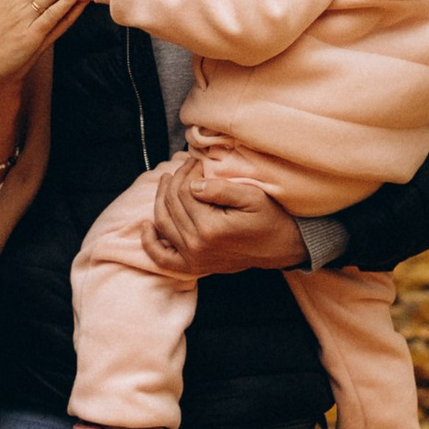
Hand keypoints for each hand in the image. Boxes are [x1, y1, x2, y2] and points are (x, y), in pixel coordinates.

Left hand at [142, 150, 305, 275]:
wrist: (282, 247)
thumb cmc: (269, 218)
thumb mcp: (252, 197)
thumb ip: (220, 189)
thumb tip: (192, 183)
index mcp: (210, 228)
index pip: (184, 192)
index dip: (187, 172)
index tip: (196, 161)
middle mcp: (197, 246)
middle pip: (171, 205)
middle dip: (175, 181)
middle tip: (184, 166)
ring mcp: (193, 259)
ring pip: (163, 223)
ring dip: (161, 199)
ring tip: (168, 181)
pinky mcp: (193, 266)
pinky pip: (162, 258)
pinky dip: (151, 243)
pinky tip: (146, 226)